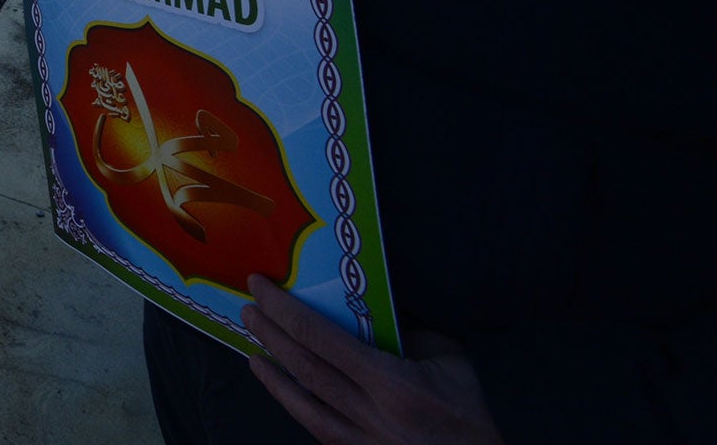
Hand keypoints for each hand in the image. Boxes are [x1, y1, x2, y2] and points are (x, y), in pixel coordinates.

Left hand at [242, 276, 503, 444]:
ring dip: (271, 371)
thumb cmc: (468, 412)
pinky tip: (276, 384)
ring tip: (250, 343)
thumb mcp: (450, 361)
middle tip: (248, 305)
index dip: (285, 310)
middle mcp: (370, 414)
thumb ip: (410, 331)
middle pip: (305, 367)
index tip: (262, 286)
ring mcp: (361, 440)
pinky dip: (290, 402)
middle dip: (271, 333)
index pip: (323, 338)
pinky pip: (314, 426)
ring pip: (302, 402)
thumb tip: (369, 304)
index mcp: (393, 384)